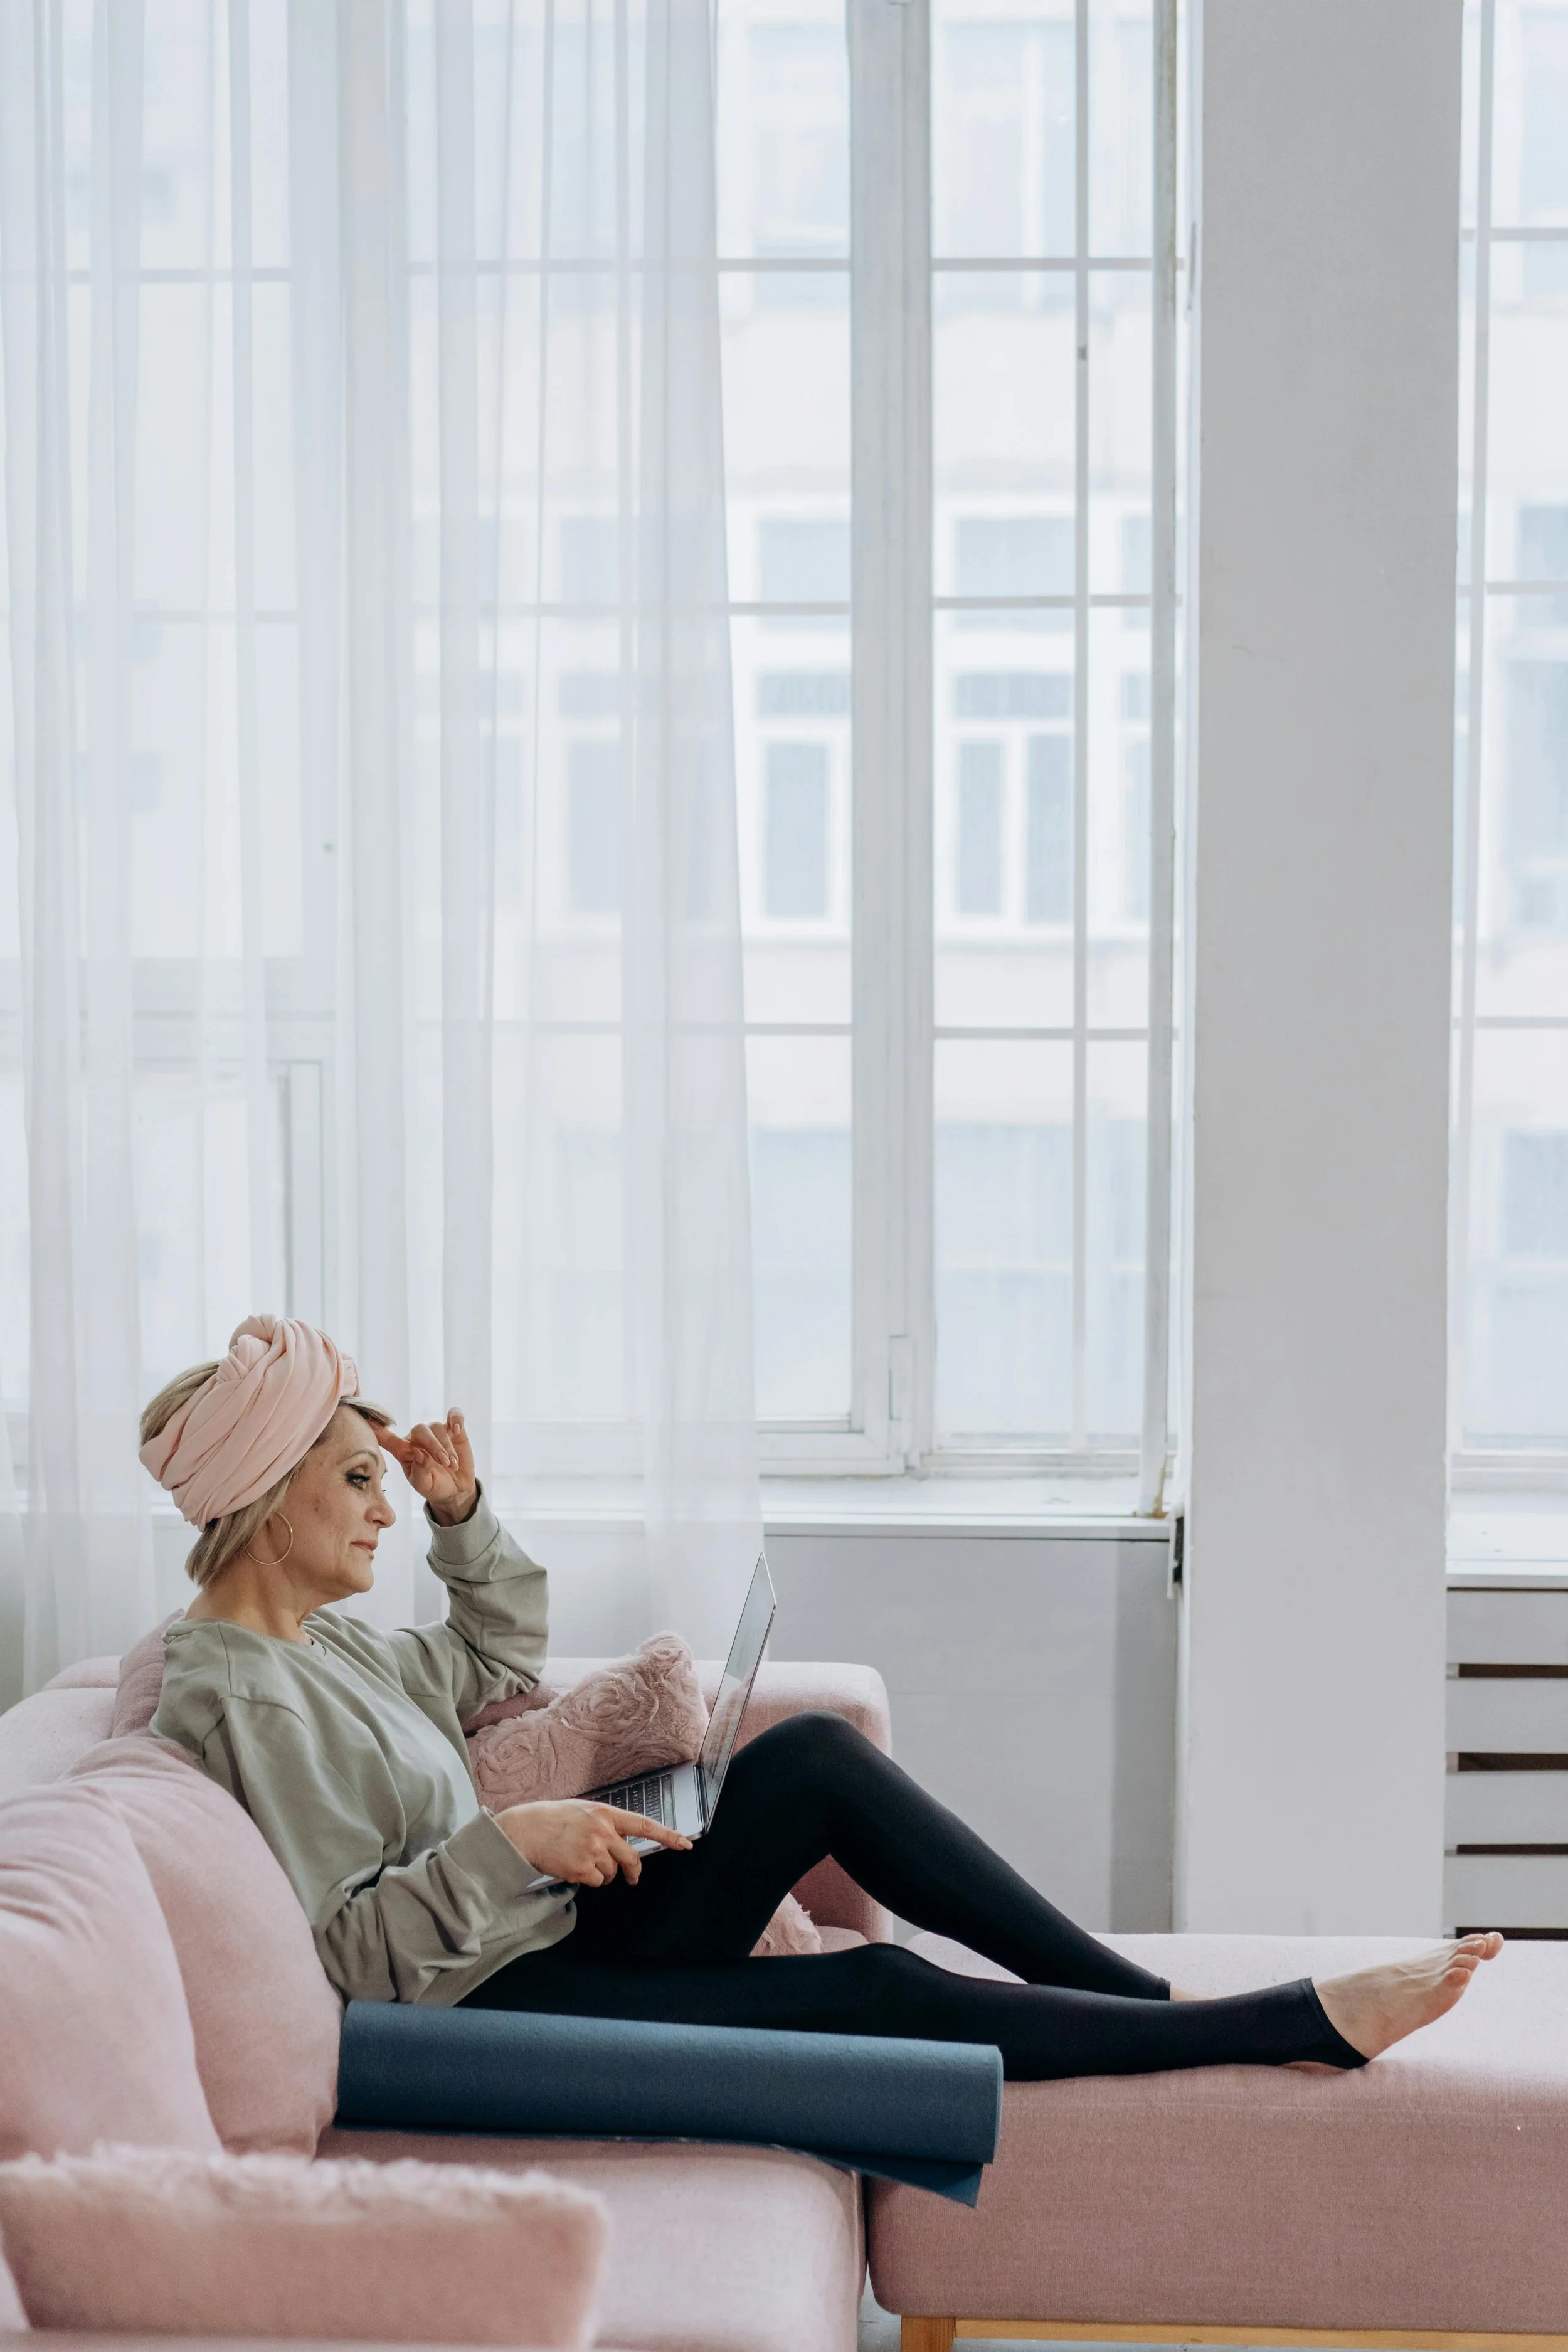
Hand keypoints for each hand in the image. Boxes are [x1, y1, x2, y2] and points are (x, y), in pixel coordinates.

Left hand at [377, 1410, 477, 1524]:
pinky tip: (457, 1430)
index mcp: (404, 1452)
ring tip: (452, 1464)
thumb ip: (420, 1471)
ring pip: (437, 1427)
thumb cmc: (434, 1487)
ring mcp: (436, 1433)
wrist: (456, 1490)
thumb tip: (420, 1454)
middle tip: (443, 1462)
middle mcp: (418, 1439)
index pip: (388, 1438)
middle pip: (420, 1430)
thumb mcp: (424, 1486)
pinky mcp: (454, 1430)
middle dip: (433, 1446)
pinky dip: (457, 1419)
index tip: (366, 1420)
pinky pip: (455, 1415)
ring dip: (446, 1446)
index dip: (378, 1429)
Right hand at [494, 1799, 691, 1886]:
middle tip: (631, 1878)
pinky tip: (573, 1868)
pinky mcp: (582, 1869)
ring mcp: (593, 1850)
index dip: (667, 1835)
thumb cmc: (550, 1819)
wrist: (524, 1830)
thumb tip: (620, 1839)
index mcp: (605, 1813)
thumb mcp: (582, 1810)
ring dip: (602, 1873)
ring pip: (612, 1873)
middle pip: (631, 1858)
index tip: (684, 1843)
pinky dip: (588, 1880)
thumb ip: (603, 1822)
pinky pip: (596, 1882)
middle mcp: (602, 1831)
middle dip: (633, 1871)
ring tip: (581, 1862)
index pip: (644, 1824)